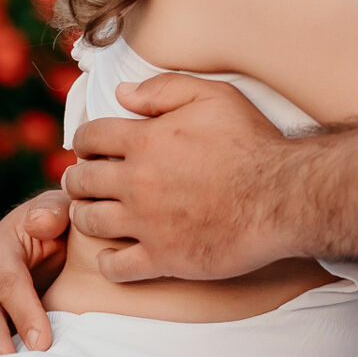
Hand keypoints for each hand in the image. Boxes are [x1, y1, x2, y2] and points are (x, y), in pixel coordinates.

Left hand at [63, 73, 291, 282]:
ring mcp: (146, 223)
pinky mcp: (162, 257)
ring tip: (92, 212)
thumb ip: (165, 89)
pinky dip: (107, 261)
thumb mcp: (214, 96)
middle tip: (85, 180)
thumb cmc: (252, 143)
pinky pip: (116, 267)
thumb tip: (123, 93)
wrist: (280, 197)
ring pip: (89, 221)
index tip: (90, 147)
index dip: (84, 140)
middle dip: (77, 178)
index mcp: (145, 140)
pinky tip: (113, 254)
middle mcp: (137, 182)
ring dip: (84, 215)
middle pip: (81, 180)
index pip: (90, 137)